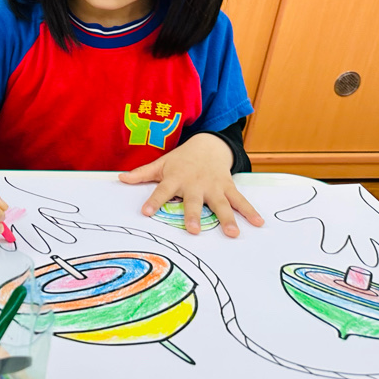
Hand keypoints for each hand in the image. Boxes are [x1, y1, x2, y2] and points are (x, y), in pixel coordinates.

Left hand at [118, 133, 263, 237]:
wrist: (208, 145)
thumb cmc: (181, 160)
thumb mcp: (161, 164)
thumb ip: (142, 174)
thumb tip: (119, 178)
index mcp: (175, 179)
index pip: (161, 191)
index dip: (154, 201)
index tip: (145, 212)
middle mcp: (195, 184)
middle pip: (193, 201)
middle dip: (193, 215)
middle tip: (193, 230)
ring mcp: (213, 186)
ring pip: (220, 204)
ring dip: (228, 218)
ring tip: (232, 233)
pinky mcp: (228, 187)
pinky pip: (240, 201)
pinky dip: (250, 212)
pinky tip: (259, 223)